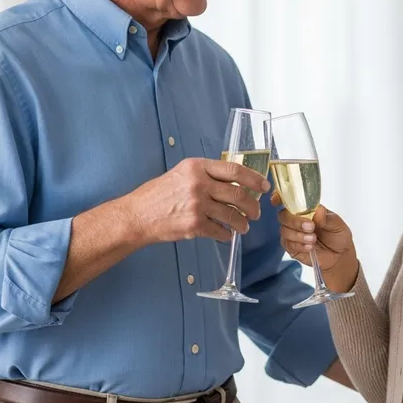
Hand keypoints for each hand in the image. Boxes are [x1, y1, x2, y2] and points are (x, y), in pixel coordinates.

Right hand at [122, 157, 269, 244]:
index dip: (254, 179)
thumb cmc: (159, 194)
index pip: (234, 170)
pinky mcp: (194, 225)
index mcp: (197, 167)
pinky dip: (227, 235)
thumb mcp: (182, 174)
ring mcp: (197, 205)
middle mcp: (199, 184)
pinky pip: (220, 231)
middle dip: (252, 206)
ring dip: (242, 223)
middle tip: (256, 212)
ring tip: (244, 226)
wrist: (137, 215)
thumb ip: (206, 175)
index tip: (264, 186)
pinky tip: (227, 235)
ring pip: (232, 215)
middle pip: (238, 195)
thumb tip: (235, 182)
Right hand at [272, 193, 358, 291]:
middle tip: (311, 227)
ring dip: (298, 235)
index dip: (279, 197)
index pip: (289, 200)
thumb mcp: (337, 224)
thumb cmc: (338, 235)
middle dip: (295, 221)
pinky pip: (288, 245)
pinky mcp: (292, 247)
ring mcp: (292, 233)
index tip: (276, 200)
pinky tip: (309, 247)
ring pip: (284, 231)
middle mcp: (296, 219)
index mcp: (306, 208)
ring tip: (313, 240)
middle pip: (283, 216)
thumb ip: (326, 218)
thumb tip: (317, 210)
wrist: (340, 256)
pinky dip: (298, 245)